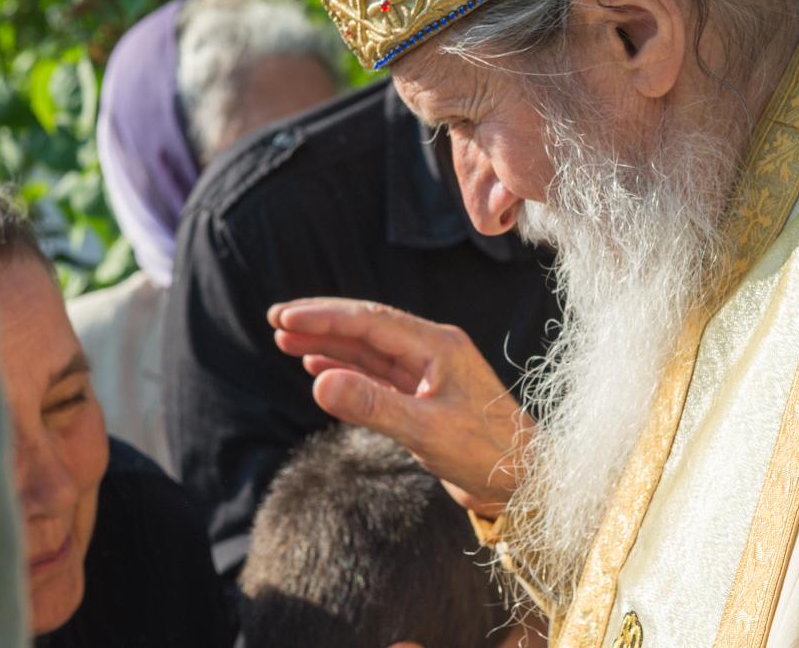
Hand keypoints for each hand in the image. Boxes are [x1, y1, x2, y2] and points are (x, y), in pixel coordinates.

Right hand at [268, 297, 532, 516]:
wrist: (522, 480)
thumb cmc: (486, 453)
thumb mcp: (425, 430)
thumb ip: (372, 405)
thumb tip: (319, 381)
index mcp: (437, 346)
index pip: (371, 322)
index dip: (325, 317)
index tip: (285, 317)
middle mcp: (432, 351)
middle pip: (367, 328)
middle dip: (321, 322)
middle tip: (276, 320)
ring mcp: (428, 373)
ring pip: (369, 350)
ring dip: (329, 344)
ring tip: (286, 340)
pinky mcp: (424, 396)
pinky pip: (378, 373)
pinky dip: (347, 368)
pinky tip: (321, 367)